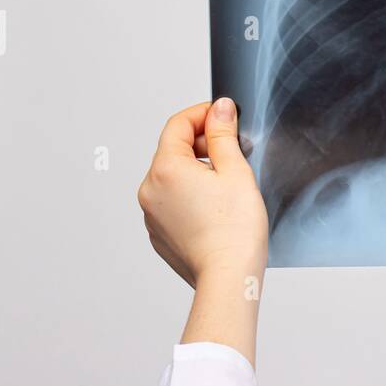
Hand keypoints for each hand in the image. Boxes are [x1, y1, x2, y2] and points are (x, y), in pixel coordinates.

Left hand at [138, 99, 267, 289]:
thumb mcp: (235, 169)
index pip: (178, 124)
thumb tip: (219, 108)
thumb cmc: (234, 230)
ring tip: (227, 184)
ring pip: (173, 176)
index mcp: (166, 169)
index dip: (203, 114)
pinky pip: (172, 200)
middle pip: (173, 149)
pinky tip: (216, 206)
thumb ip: (223, 133)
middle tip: (233, 152)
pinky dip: (191, 194)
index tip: (224, 116)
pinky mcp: (159, 233)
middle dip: (202, 143)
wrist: (228, 277)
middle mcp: (150, 190)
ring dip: (197, 169)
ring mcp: (151, 214)